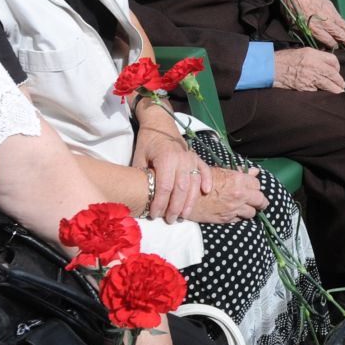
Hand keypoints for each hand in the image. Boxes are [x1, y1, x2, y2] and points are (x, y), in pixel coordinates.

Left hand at [131, 105, 209, 221]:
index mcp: (165, 159)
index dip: (160, 203)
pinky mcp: (196, 157)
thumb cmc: (147, 142)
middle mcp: (181, 159)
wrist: (160, 124)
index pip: (164, 187)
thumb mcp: (138, 157)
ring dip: (190, 202)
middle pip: (181, 189)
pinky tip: (206, 192)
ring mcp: (191, 158)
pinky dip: (207, 181)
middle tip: (170, 220)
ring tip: (183, 216)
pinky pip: (205, 171)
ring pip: (194, 184)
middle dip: (175, 207)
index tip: (154, 215)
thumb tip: (138, 196)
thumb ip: (141, 176)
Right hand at [188, 167, 267, 222]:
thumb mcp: (219, 171)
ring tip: (246, 207)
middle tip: (258, 201)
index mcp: (238, 180)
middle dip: (260, 201)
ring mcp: (234, 208)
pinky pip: (240, 219)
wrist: (184, 197)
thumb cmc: (200, 180)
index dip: (255, 186)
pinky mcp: (227, 219)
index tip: (252, 188)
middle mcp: (239, 195)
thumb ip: (239, 172)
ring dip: (250, 209)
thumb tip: (255, 172)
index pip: (257, 184)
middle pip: (261, 200)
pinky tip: (235, 212)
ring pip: (252, 212)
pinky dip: (240, 216)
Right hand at [272, 47, 344, 92]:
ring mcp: (310, 77)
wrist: (270, 68)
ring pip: (329, 85)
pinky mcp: (305, 88)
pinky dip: (322, 94)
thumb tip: (325, 62)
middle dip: (339, 81)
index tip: (337, 72)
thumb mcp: (301, 52)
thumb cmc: (284, 59)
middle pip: (334, 74)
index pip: (333, 60)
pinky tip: (325, 95)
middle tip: (342, 85)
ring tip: (339, 92)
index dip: (337, 67)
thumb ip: (314, 56)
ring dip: (336, 89)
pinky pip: (318, 91)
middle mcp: (314, 65)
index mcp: (313, 54)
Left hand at [286, 0, 344, 48]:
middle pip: (337, 33)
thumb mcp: (296, 26)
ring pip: (342, 26)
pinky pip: (341, 19)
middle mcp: (324, 22)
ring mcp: (330, 14)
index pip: (327, 39)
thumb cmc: (293, 10)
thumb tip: (316, 43)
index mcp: (314, 28)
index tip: (335, 48)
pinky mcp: (332, 8)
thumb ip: (307, 35)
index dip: (332, 45)